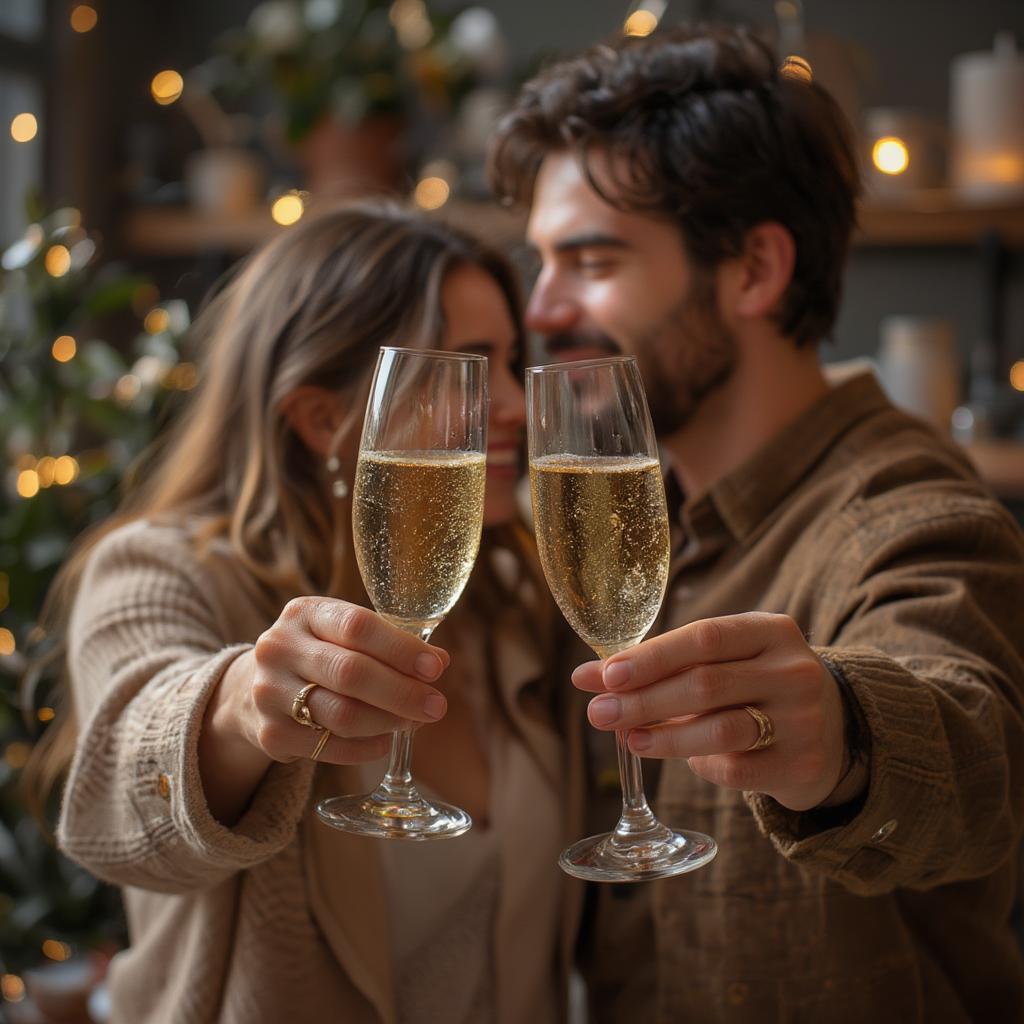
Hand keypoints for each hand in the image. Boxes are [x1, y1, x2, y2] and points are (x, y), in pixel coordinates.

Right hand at [242, 596, 450, 764]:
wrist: (253, 688)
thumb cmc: (319, 654)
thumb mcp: (344, 635)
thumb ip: (390, 643)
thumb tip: (439, 662)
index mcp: (305, 613)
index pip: (357, 627)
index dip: (401, 649)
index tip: (436, 667)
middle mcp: (280, 647)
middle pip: (351, 673)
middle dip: (402, 692)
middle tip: (436, 706)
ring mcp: (269, 691)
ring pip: (342, 714)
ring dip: (388, 721)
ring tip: (413, 722)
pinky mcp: (270, 733)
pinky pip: (329, 747)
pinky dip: (366, 748)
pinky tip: (384, 741)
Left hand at [571, 612, 851, 811]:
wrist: (834, 729)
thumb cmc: (756, 684)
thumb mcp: (724, 661)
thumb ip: (662, 665)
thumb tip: (587, 677)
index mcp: (771, 630)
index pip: (704, 637)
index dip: (651, 656)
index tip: (605, 675)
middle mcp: (793, 670)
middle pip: (706, 683)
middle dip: (643, 700)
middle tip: (598, 713)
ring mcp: (803, 719)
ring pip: (721, 729)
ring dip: (664, 737)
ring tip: (629, 739)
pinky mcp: (802, 764)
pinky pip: (737, 769)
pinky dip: (698, 764)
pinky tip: (674, 756)